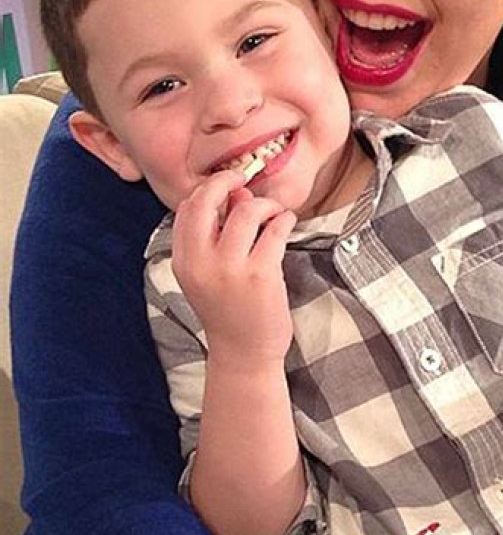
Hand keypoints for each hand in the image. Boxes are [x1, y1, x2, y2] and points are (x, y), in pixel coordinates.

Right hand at [171, 171, 295, 366]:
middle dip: (226, 180)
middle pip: (206, 200)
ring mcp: (229, 269)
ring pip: (246, 210)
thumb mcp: (210, 273)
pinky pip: (275, 230)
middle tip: (244, 179)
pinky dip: (284, 219)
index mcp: (183, 261)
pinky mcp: (260, 275)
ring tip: (274, 213)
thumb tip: (237, 192)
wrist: (243, 354)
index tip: (228, 183)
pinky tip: (286, 223)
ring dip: (265, 204)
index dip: (209, 188)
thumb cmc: (229, 310)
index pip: (187, 208)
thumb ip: (217, 235)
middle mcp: (200, 263)